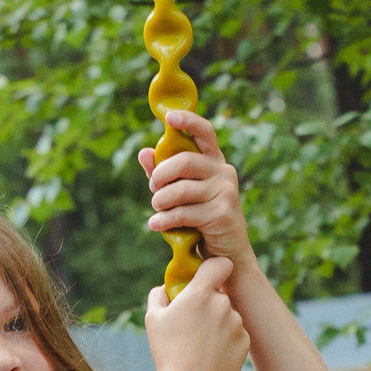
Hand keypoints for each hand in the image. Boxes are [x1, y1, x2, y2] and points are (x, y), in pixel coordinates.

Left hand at [140, 106, 255, 270]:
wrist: (226, 254)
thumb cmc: (201, 220)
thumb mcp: (180, 194)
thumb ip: (163, 174)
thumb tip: (143, 153)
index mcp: (214, 161)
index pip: (204, 132)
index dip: (187, 120)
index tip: (168, 117)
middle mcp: (224, 171)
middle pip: (184, 161)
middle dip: (161, 175)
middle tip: (152, 188)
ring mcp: (226, 192)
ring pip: (181, 190)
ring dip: (161, 200)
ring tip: (155, 209)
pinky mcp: (222, 214)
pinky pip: (184, 213)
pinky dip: (165, 220)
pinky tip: (156, 224)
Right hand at [144, 253, 250, 370]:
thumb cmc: (169, 355)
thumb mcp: (153, 321)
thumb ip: (158, 296)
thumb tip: (165, 288)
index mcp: (200, 294)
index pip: (219, 264)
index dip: (216, 268)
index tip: (209, 276)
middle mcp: (222, 304)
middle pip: (220, 295)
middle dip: (210, 304)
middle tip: (194, 325)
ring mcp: (236, 323)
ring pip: (228, 316)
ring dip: (218, 324)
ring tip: (202, 346)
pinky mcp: (245, 341)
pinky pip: (236, 334)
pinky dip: (227, 341)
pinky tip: (212, 356)